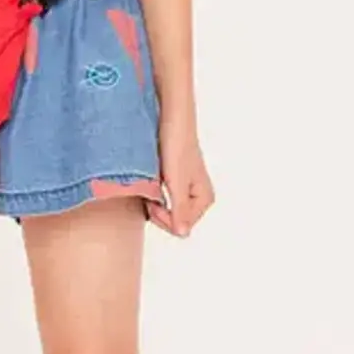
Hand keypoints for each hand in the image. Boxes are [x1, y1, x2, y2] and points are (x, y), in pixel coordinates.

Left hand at [147, 115, 214, 237]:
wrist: (171, 119)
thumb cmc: (177, 144)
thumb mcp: (176, 181)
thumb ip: (179, 208)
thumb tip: (182, 233)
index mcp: (204, 199)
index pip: (181, 228)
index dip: (163, 218)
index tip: (152, 202)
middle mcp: (198, 197)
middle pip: (174, 222)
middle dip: (159, 212)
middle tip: (149, 194)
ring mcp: (185, 190)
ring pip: (167, 211)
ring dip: (155, 203)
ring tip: (150, 185)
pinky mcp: (174, 182)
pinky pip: (163, 200)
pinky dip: (153, 195)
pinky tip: (149, 183)